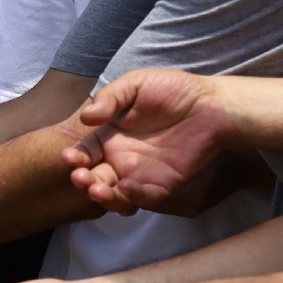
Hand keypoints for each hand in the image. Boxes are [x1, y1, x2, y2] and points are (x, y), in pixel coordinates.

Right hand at [60, 69, 238, 213]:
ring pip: (116, 194)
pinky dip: (135, 197)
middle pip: (95, 178)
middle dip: (84, 181)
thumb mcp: (135, 85)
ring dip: (104, 196)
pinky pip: (146, 197)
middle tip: (81, 177)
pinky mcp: (164, 185)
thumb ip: (110, 98)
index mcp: (111, 137)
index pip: (86, 153)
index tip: (70, 158)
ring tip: (97, 190)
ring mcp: (142, 174)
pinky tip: (127, 189)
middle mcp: (122, 159)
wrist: (212, 104)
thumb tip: (85, 116)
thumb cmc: (174, 90)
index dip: (76, 158)